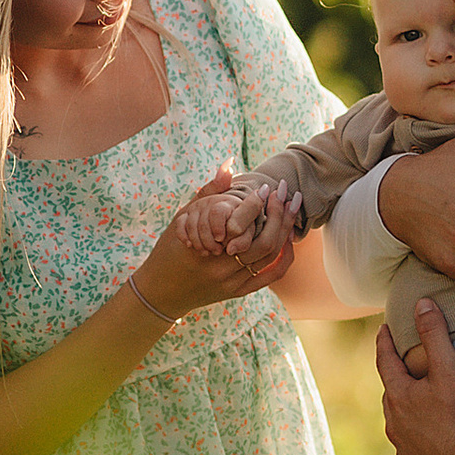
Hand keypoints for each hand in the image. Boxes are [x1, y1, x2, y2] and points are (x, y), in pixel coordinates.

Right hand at [134, 178, 297, 318]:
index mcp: (208, 247)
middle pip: (265, 240)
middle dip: (280, 213)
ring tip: (292, 206)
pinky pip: (272, 274)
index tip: (267, 187)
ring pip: (271, 255)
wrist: (162, 291)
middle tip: (284, 193)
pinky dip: (285, 255)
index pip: (244, 223)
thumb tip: (229, 163)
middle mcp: (222, 267)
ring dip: (285, 228)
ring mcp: (233, 282)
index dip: (259, 203)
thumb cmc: (170, 250)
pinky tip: (289, 238)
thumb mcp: (182, 217)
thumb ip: (208, 191)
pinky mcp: (239, 291)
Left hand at [378, 294, 454, 454]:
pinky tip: (433, 447)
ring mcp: (403, 453)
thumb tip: (421, 303)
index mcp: (398, 397)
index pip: (385, 361)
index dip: (384, 342)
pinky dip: (421, 447)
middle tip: (408, 371)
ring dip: (409, 417)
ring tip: (423, 410)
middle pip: (392, 397)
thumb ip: (434, 335)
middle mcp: (393, 426)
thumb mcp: (449, 370)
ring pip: (401, 427)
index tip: (383, 329)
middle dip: (399, 382)